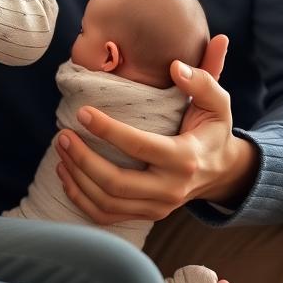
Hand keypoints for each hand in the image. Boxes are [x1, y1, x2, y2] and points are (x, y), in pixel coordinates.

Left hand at [54, 35, 258, 224]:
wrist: (221, 173)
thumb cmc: (212, 131)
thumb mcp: (218, 104)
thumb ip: (202, 82)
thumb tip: (176, 67)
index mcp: (185, 158)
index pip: (139, 147)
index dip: (108, 130)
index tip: (82, 112)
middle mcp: (170, 189)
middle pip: (117, 183)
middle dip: (83, 160)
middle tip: (62, 135)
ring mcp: (157, 207)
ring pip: (107, 203)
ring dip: (77, 178)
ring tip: (60, 149)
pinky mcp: (146, 215)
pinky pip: (107, 215)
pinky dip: (81, 198)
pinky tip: (66, 173)